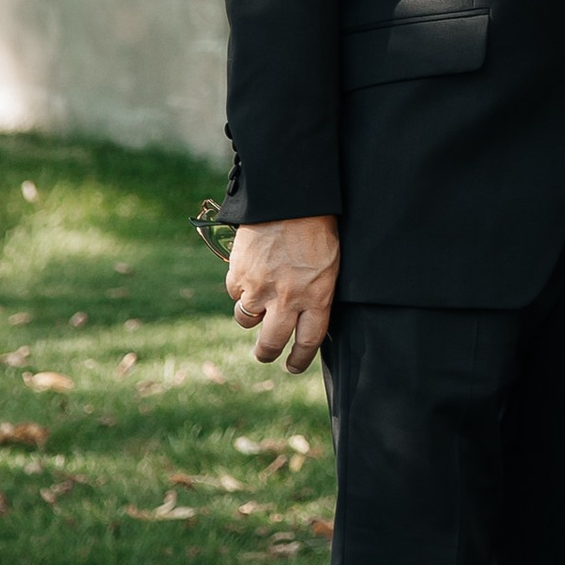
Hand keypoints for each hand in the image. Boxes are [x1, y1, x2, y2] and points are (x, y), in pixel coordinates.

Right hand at [225, 214, 339, 370]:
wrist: (288, 198)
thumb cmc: (316, 228)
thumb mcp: (329, 265)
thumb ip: (316, 294)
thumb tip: (304, 318)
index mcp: (316, 297)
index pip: (307, 343)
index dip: (299, 360)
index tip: (293, 367)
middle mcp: (287, 299)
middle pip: (270, 344)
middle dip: (266, 354)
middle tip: (265, 353)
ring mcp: (259, 289)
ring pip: (246, 320)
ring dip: (251, 314)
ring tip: (260, 296)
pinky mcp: (238, 275)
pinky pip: (235, 293)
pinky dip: (241, 288)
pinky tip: (252, 270)